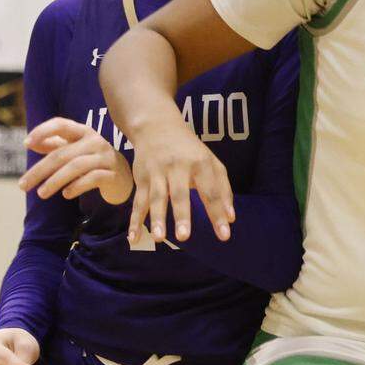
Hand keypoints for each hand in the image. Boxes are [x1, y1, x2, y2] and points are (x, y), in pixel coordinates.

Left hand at [18, 118, 133, 205]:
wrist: (122, 176)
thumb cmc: (91, 161)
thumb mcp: (73, 151)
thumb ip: (53, 145)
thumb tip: (29, 142)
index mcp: (83, 132)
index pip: (61, 125)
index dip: (43, 131)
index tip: (25, 143)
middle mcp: (95, 141)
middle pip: (62, 153)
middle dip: (40, 170)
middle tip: (23, 186)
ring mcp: (106, 157)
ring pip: (76, 166)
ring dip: (55, 181)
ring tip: (41, 193)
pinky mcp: (113, 174)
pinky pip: (92, 178)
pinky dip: (77, 186)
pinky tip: (66, 194)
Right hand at [127, 119, 233, 243]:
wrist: (157, 126)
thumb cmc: (190, 151)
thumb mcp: (211, 162)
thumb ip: (223, 189)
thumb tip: (230, 218)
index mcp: (200, 164)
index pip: (211, 192)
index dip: (218, 213)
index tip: (224, 235)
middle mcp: (178, 167)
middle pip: (179, 193)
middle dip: (181, 215)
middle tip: (184, 237)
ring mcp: (157, 172)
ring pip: (156, 197)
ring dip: (157, 218)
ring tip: (159, 238)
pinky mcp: (142, 178)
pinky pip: (138, 201)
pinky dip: (134, 220)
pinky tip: (134, 238)